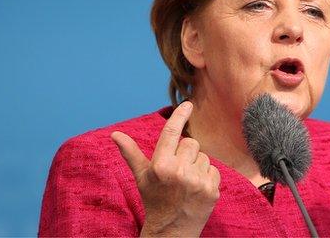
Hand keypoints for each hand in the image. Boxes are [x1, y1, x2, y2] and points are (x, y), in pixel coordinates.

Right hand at [111, 101, 220, 236]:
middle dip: (185, 153)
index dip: (180, 116)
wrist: (172, 231)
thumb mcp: (142, 177)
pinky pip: (214, 169)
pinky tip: (196, 189)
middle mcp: (180, 172)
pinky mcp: (212, 190)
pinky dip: (207, 176)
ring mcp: (198, 181)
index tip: (188, 104)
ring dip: (196, 165)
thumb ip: (131, 153)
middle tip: (177, 170)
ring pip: (204, 156)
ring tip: (186, 182)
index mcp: (161, 166)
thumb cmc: (155, 200)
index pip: (172, 133)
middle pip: (191, 143)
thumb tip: (115, 134)